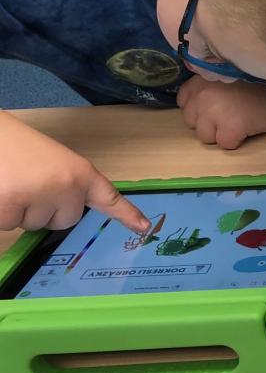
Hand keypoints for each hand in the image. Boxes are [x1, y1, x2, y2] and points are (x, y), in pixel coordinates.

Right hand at [0, 112, 148, 232]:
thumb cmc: (14, 145)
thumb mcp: (49, 162)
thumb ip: (64, 184)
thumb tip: (65, 213)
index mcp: (79, 171)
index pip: (108, 197)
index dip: (127, 214)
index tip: (144, 227)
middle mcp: (66, 187)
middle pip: (64, 221)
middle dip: (45, 211)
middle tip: (26, 184)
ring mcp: (39, 199)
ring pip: (33, 225)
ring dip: (20, 211)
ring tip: (9, 182)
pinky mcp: (9, 208)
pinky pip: (8, 226)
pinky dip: (0, 214)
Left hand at [177, 77, 265, 149]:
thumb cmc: (263, 81)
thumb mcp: (231, 75)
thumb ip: (212, 84)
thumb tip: (201, 101)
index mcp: (202, 80)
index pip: (184, 101)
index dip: (198, 107)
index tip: (215, 107)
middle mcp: (203, 95)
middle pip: (192, 122)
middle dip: (208, 122)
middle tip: (230, 115)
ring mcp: (214, 113)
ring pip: (205, 136)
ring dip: (220, 133)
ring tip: (240, 122)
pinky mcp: (230, 128)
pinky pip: (224, 144)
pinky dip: (236, 140)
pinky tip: (248, 129)